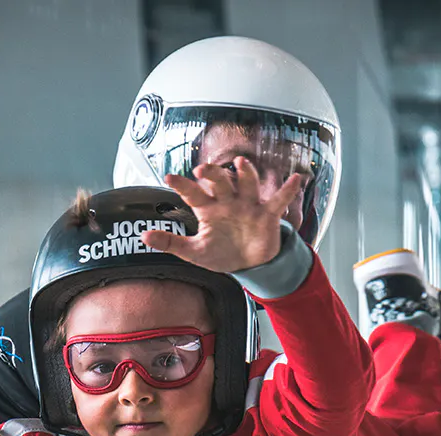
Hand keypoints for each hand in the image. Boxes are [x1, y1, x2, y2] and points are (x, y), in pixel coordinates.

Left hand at [142, 157, 304, 272]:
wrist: (250, 265)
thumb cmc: (222, 253)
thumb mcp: (194, 252)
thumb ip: (171, 243)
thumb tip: (144, 237)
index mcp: (209, 209)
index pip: (193, 194)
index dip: (182, 185)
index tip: (168, 177)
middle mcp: (228, 202)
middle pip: (220, 182)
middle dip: (213, 175)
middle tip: (203, 171)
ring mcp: (248, 206)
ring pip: (247, 184)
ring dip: (245, 174)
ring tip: (241, 165)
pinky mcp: (267, 215)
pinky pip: (279, 200)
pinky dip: (288, 190)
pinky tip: (296, 179)